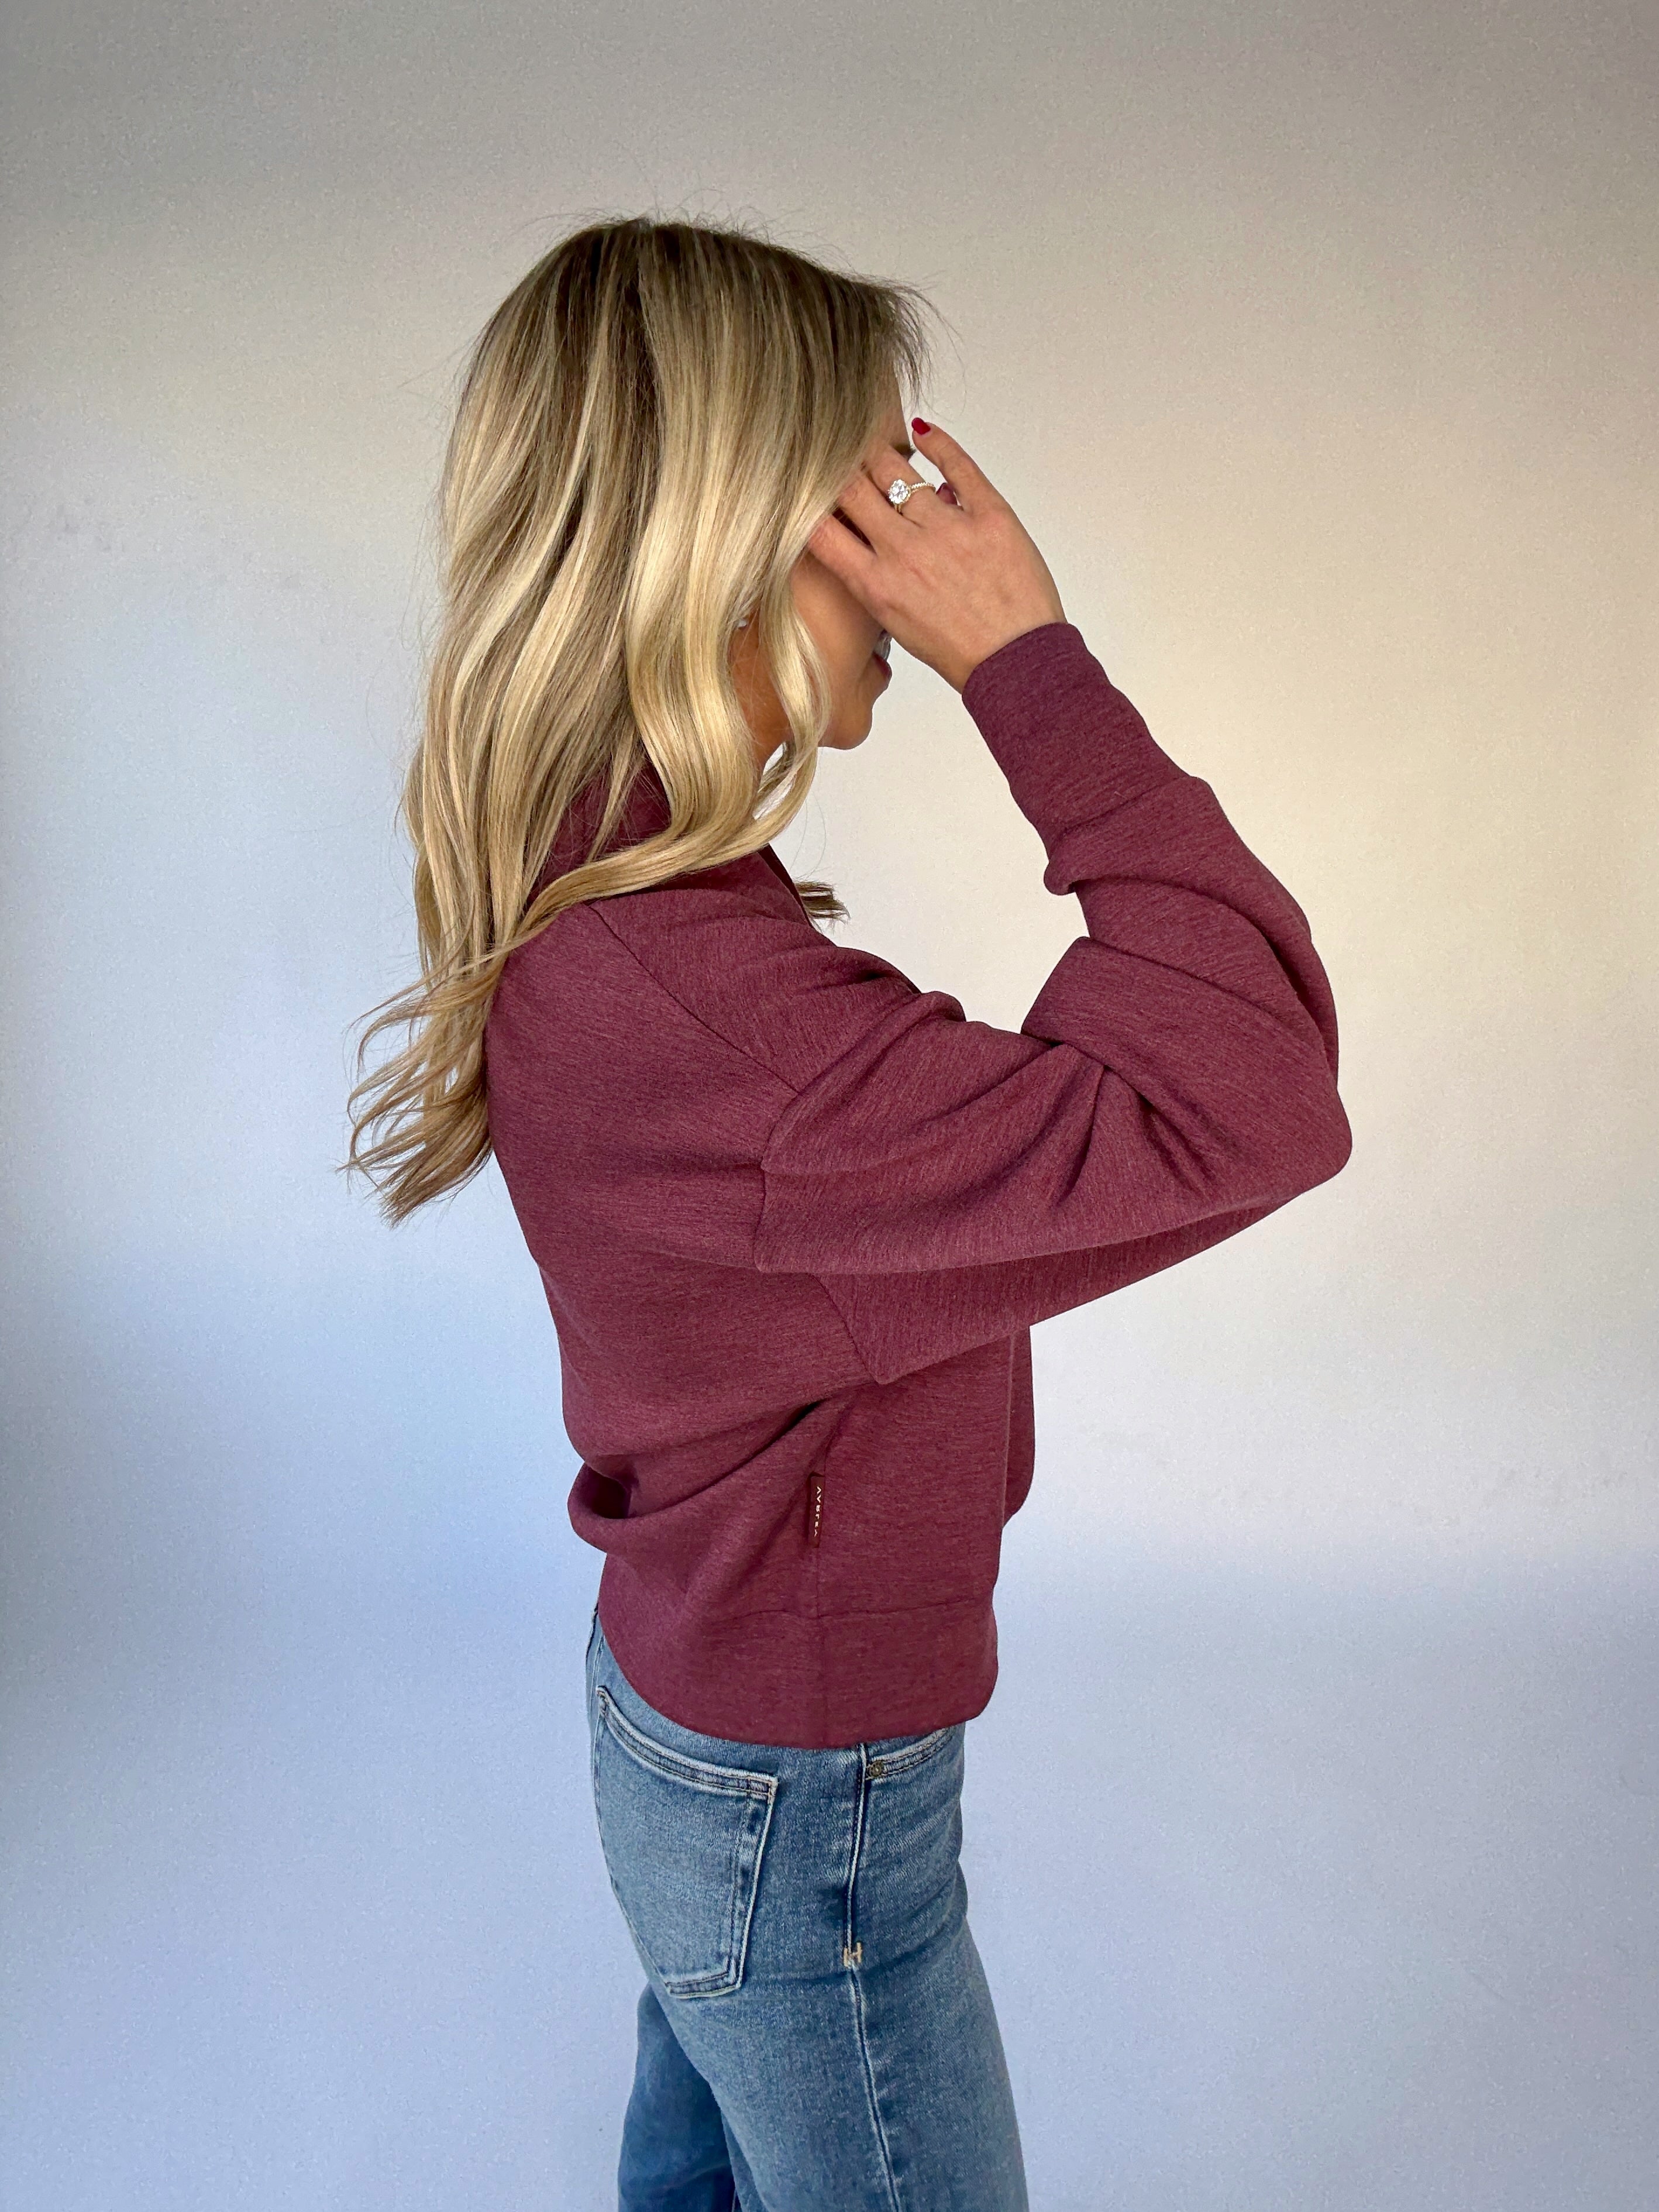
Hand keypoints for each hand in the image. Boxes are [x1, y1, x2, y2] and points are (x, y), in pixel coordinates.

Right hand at [805, 422, 1066, 693]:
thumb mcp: (899, 624)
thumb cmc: (961, 651)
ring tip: (874, 443)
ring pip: (897, 470)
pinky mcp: (989, 516)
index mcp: (877, 585)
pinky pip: (957, 463)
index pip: (820, 530)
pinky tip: (923, 433)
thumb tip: (873, 530)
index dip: (809, 503)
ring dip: (880, 453)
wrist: (1018, 663)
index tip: (807, 489)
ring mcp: (948, 530)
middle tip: (838, 454)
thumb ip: (877, 577)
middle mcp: (905, 553)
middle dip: (839, 468)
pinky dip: (937, 442)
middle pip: (853, 488)